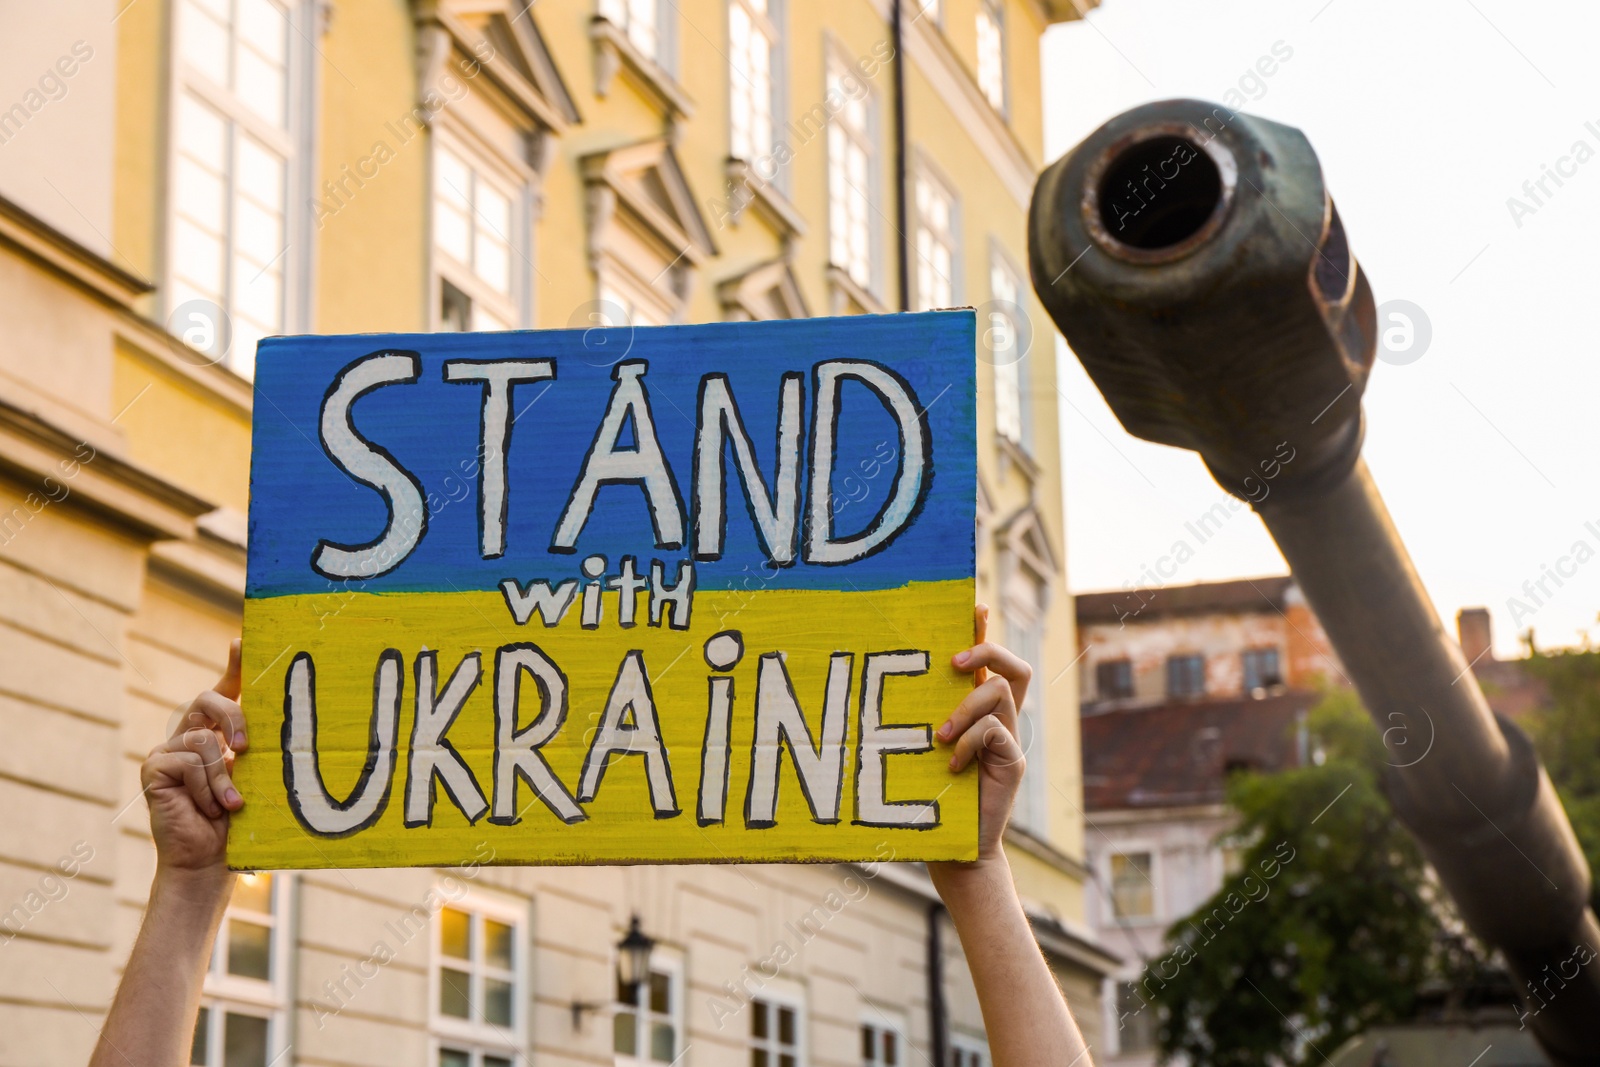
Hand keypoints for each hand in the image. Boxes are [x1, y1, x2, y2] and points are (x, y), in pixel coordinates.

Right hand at [141, 641, 245, 881]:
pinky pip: (187, 762)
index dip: (235, 665)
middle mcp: (191, 733)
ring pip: (204, 740)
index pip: (226, 690)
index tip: (243, 641)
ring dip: (223, 778)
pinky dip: (206, 788)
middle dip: (234, 717)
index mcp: (218, 732)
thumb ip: (260, 749)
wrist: (209, 861)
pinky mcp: (153, 766)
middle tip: (247, 748)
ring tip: (231, 804)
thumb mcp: (257, 777)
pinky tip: (208, 809)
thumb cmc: (239, 821)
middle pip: (209, 699)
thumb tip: (291, 722)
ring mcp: (168, 748)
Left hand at [931, 605, 1030, 875]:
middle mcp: (1000, 720)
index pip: (990, 662)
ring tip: (940, 737)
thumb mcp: (919, 747)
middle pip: (1015, 667)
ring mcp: (1010, 741)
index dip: (985, 632)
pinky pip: (997, 732)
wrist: (954, 848)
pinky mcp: (1013, 764)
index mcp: (978, 711)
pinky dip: (970, 744)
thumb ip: (920, 716)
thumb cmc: (929, 797)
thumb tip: (880, 685)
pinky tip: (951, 766)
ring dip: (967, 708)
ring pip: (1001, 695)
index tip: (974, 606)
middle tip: (954, 663)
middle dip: (987, 652)